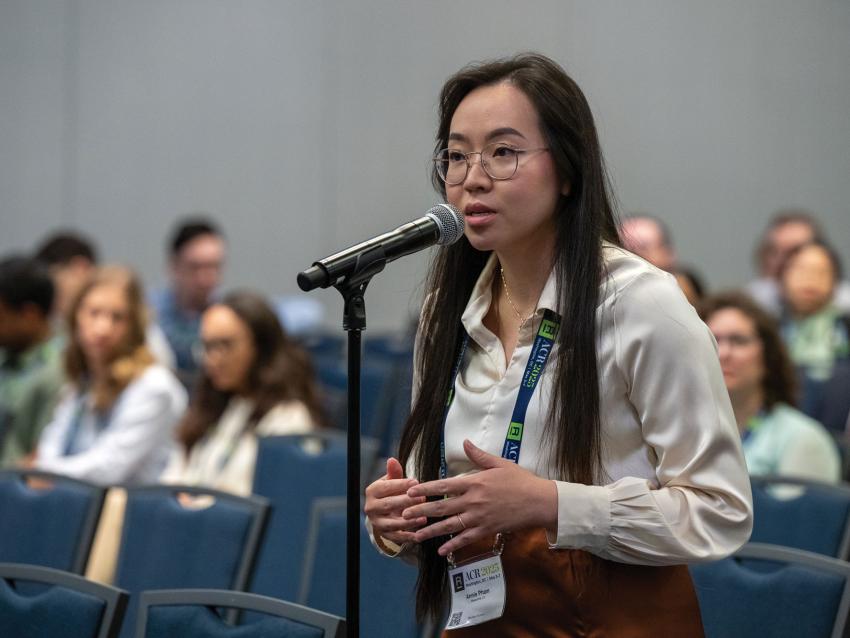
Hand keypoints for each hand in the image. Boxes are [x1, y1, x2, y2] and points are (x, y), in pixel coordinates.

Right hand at [364, 457, 426, 548]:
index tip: (416, 482)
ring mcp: (377, 523)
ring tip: (423, 518)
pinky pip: (396, 538)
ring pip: (392, 524)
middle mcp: (371, 508)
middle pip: (389, 505)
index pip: (386, 487)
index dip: (401, 485)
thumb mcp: (392, 480)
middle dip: (407, 502)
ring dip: (408, 522)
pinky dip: (407, 537)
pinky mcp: (384, 535)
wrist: (384, 511)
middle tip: (423, 499)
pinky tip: (419, 536)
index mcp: (372, 491)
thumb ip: (394, 472)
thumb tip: (392, 460)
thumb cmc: (391, 492)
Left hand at [402, 439, 556, 555]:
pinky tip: (441, 551)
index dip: (425, 489)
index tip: (410, 491)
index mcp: (474, 482)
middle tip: (403, 514)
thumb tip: (465, 442)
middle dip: (421, 511)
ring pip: (450, 525)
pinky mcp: (487, 530)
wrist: (539, 501)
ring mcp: (479, 517)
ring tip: (415, 535)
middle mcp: (473, 500)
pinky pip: (466, 539)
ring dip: (431, 531)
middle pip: (442, 506)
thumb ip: (479, 455)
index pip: (444, 485)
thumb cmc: (521, 480)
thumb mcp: (499, 463)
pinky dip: (453, 546)